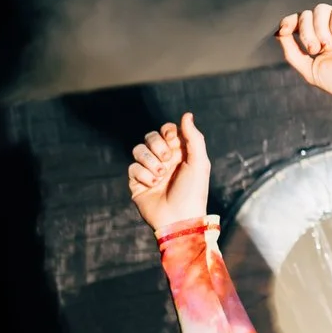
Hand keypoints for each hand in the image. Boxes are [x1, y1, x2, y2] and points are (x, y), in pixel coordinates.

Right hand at [129, 114, 211, 233]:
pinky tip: (153, 185)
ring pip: (138, 150)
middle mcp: (164, 160)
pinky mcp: (137, 182)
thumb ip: (194, 137)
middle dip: (157, 146)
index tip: (172, 137)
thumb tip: (187, 114)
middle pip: (150, 137)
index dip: (167, 130)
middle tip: (167, 160)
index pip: (167, 130)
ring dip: (150, 161)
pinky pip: (132, 167)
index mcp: (180, 153)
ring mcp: (149, 170)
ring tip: (160, 175)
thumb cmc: (193, 191)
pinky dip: (143, 175)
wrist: (178, 218)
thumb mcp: (199, 162)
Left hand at [276, 4, 331, 103]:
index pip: (299, 21)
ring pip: (320, 9)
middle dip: (305, 31)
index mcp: (319, 40)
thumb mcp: (309, 70)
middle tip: (315, 49)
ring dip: (318, 28)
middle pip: (307, 14)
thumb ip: (292, 52)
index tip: (283, 30)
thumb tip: (279, 33)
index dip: (289, 21)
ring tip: (328, 46)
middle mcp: (331, 29)